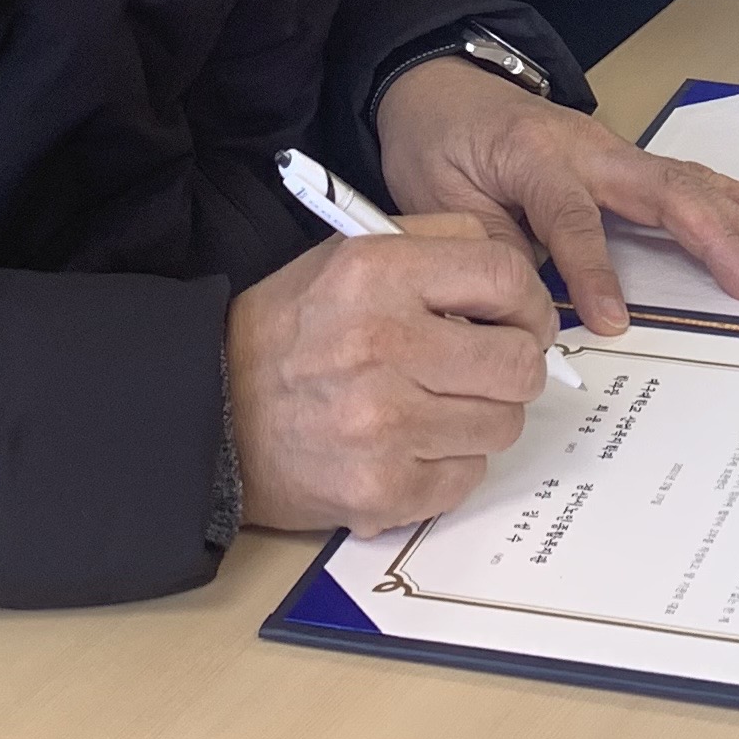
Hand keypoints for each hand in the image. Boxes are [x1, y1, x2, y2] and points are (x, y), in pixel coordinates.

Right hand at [227, 222, 551, 533]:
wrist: (209, 413)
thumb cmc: (290, 332)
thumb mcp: (348, 257)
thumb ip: (435, 250)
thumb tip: (518, 288)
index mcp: (375, 274)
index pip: (506, 277)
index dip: (530, 303)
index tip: (521, 320)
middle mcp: (382, 345)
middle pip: (519, 363)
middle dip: (514, 367)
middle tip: (487, 369)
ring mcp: (384, 424)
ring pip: (502, 424)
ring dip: (482, 417)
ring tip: (436, 407)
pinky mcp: (382, 488)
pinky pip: (468, 475)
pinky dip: (449, 464)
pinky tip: (409, 446)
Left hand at [374, 53, 738, 334]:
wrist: (440, 87)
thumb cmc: (438, 143)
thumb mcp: (437, 198)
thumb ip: (491, 247)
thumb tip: (530, 308)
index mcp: (533, 156)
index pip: (573, 219)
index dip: (594, 273)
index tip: (615, 324)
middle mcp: (586, 147)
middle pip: (661, 191)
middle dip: (714, 239)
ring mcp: (611, 148)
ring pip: (686, 182)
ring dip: (738, 221)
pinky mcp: (623, 158)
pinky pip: (686, 176)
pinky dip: (731, 197)